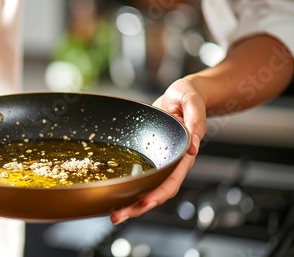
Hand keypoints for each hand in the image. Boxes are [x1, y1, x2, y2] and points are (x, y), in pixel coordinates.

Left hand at [110, 78, 206, 223]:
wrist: (183, 95)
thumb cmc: (189, 97)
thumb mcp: (192, 101)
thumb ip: (196, 121)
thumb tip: (194, 147)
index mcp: (183, 152)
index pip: (172, 179)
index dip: (159, 193)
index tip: (146, 202)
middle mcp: (173, 161)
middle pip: (158, 191)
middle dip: (139, 206)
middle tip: (118, 216)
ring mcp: (162, 161)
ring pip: (149, 188)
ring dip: (132, 202)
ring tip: (115, 214)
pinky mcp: (152, 156)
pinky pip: (143, 176)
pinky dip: (131, 188)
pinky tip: (118, 196)